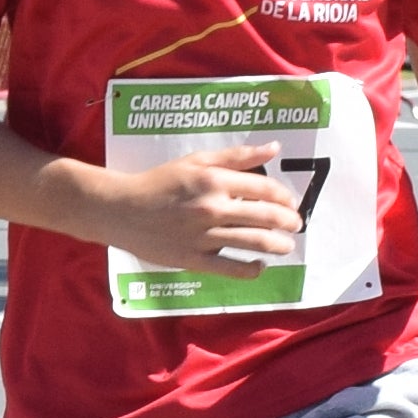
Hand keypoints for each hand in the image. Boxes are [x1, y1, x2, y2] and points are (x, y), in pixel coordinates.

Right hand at [90, 149, 305, 270]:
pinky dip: (252, 269)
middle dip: (289, 222)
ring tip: (285, 246)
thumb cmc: (160, 182)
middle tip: (295, 225)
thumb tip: (274, 148)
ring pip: (255, 242)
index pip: (265, 188)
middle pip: (266, 217)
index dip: (285, 197)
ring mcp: (204, 236)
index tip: (291, 203)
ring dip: (278, 245)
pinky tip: (259, 266)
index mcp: (214, 180)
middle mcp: (213, 207)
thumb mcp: (196, 160)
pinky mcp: (194, 258)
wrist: (121, 209)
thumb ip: (236, 156)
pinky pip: (231, 268)